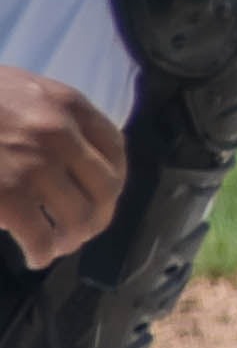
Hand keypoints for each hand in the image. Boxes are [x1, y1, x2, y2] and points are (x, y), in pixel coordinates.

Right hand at [0, 68, 126, 266]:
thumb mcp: (24, 90)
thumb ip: (54, 114)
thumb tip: (77, 150)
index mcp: (68, 104)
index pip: (114, 147)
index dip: (114, 177)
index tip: (104, 194)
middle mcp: (61, 134)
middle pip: (105, 188)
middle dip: (99, 215)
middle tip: (84, 230)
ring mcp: (34, 167)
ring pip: (78, 217)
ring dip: (73, 239)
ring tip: (59, 246)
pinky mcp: (8, 197)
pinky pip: (40, 236)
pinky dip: (42, 253)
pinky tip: (36, 257)